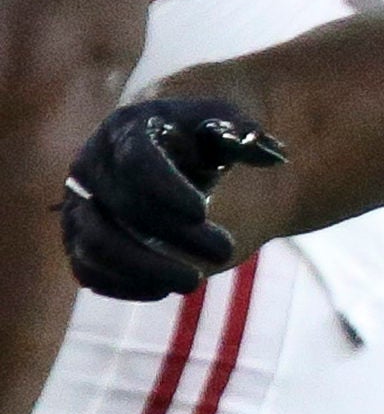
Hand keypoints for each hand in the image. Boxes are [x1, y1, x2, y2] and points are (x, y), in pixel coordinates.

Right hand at [59, 98, 286, 300]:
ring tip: (193, 281)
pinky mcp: (80, 239)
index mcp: (126, 130)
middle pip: (122, 207)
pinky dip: (123, 285)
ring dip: (145, 268)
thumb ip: (246, 133)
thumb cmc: (203, 138)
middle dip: (176, 234)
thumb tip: (274, 154)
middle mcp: (92, 166)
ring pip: (95, 245)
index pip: (136, 160)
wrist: (170, 153)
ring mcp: (81, 205)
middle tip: (226, 249)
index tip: (201, 212)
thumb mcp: (226, 123)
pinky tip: (164, 289)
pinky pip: (89, 270)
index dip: (165, 188)